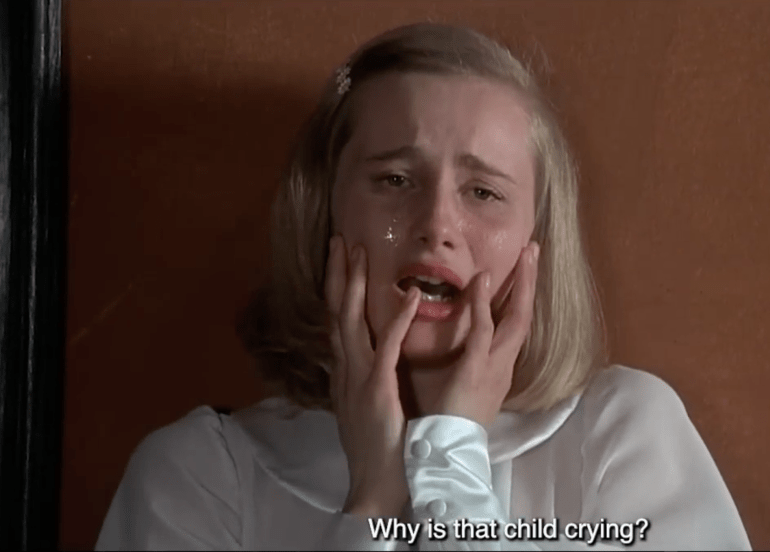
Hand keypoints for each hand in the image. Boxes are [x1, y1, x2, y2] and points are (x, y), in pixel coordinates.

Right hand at [325, 234, 421, 517]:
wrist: (375, 481)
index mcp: (346, 371)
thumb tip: (364, 357)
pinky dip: (398, 320)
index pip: (337, 320)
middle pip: (336, 311)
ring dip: (356, 285)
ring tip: (361, 252)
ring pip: (351, 321)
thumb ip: (362, 376)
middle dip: (338, 274)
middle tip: (341, 240)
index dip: (337, 287)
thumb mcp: (364, 403)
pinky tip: (411, 295)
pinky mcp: (377, 390)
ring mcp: (358, 378)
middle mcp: (346, 369)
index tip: (340, 257)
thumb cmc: (376, 445)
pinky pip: (386, 348)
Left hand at [432, 242, 539, 427]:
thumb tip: (460, 342)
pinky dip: (482, 306)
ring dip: (521, 285)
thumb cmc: (447, 422)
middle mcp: (502, 365)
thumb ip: (465, 361)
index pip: (514, 325)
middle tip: (534, 250)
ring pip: (515, 319)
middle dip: (531, 283)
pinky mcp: (476, 371)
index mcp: (497, 368)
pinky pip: (483, 333)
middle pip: (525, 316)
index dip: (521, 295)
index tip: (525, 267)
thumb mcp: (461, 385)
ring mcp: (493, 367)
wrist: (445, 453)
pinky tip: (481, 281)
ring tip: (525, 255)